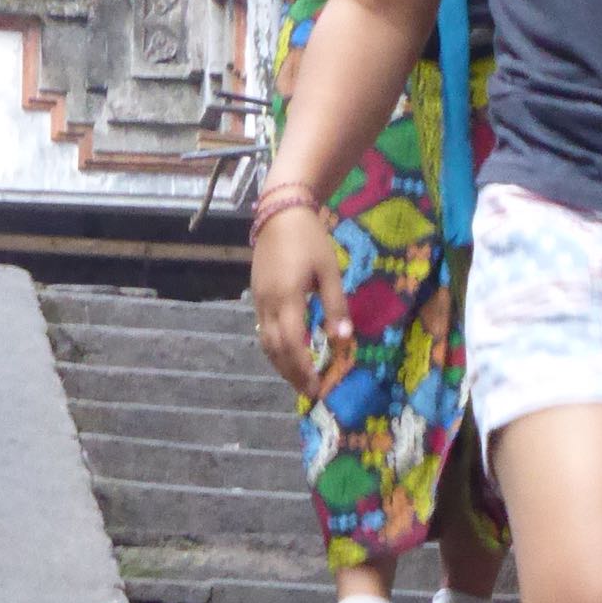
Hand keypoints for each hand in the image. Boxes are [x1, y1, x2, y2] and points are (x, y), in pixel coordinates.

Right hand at [252, 200, 352, 400]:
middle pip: (276, 350)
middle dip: (292, 374)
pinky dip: (275, 350)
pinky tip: (289, 356)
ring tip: (299, 380)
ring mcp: (259, 300)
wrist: (280, 211)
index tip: (318, 386)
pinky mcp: (257, 296)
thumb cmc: (309, 238)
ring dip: (281, 366)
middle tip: (310, 391)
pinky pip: (263, 331)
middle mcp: (268, 303)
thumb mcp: (329, 271)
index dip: (304, 369)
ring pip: (266, 344)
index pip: (293, 344)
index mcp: (287, 297)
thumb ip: (335, 307)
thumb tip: (344, 340)